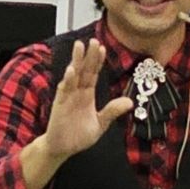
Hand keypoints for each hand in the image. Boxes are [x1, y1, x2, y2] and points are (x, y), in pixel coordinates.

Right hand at [39, 39, 133, 163]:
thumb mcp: (100, 124)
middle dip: (88, 55)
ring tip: (79, 46)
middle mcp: (77, 92)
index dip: (98, 61)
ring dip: (76, 60)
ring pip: (73, 75)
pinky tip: (71, 70)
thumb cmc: (78, 136)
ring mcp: (67, 97)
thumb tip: (129, 102)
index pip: (93, 73)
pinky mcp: (60, 104)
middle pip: (84, 70)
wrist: (62, 149)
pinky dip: (67, 80)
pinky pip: (64, 90)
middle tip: (93, 40)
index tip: (103, 48)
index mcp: (87, 95)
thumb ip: (112, 112)